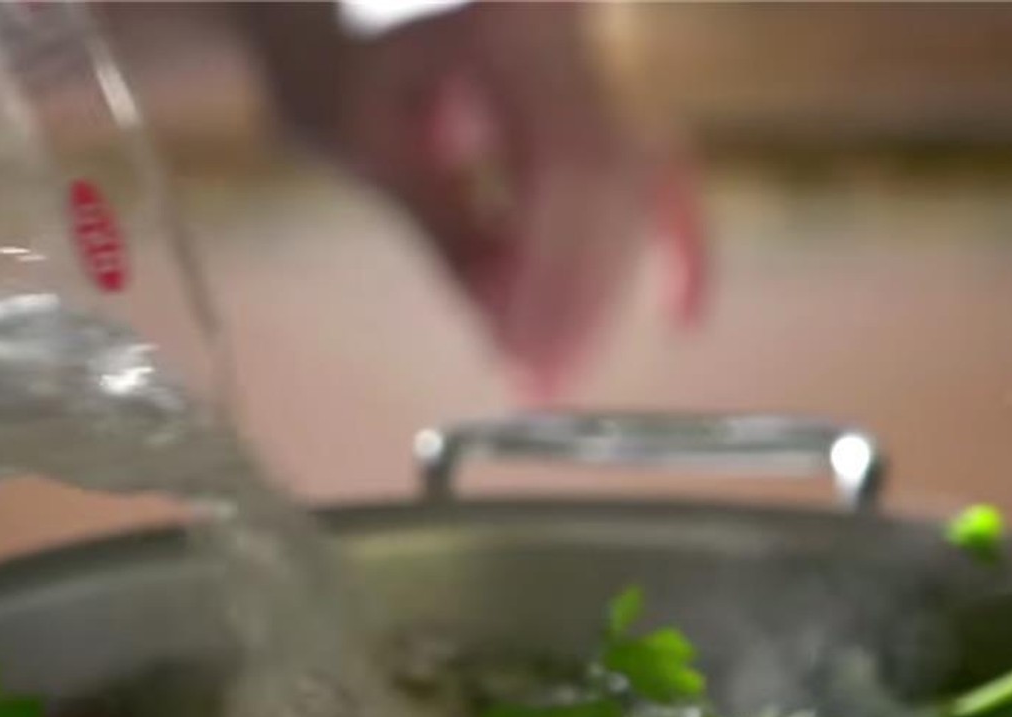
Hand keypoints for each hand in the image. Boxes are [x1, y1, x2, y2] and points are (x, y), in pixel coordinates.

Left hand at [241, 2, 704, 401]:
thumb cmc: (331, 55)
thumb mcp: (370, 145)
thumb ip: (448, 235)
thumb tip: (509, 330)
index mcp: (512, 20)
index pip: (568, 167)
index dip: (559, 276)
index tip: (530, 360)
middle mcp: (572, 22)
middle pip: (616, 182)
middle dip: (583, 296)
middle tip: (544, 385)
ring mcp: (594, 47)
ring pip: (637, 183)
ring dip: (604, 287)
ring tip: (557, 368)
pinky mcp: (599, 84)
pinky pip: (651, 164)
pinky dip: (664, 238)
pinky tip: (679, 312)